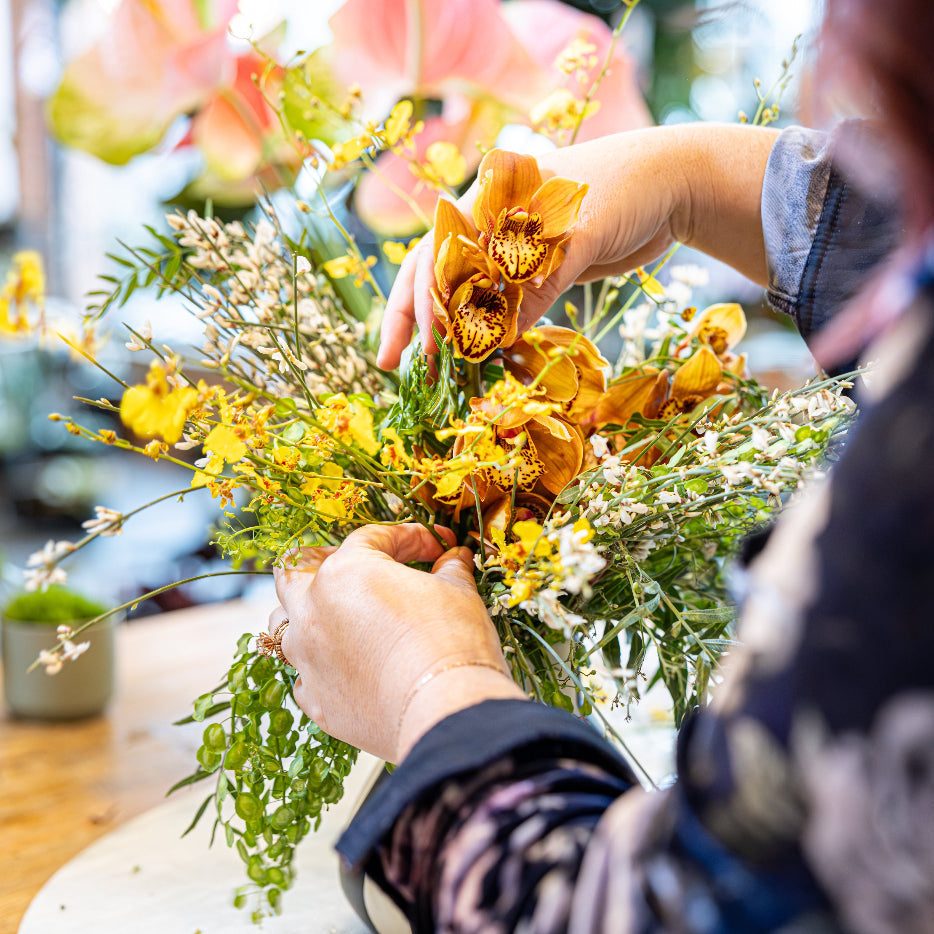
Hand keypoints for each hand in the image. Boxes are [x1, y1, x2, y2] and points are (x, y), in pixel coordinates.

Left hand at [269, 524, 524, 761]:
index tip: (438, 548)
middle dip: (323, 561)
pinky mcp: (315, 699)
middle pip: (293, 569)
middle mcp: (313, 610)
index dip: (411, 537)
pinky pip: (304, 673)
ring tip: (337, 615)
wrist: (446, 711)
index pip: (373, 538)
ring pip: (283, 623)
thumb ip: (450, 568)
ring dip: (306, 613)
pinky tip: (348, 665)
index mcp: (346, 571)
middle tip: (361, 568)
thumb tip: (454, 558)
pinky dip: (321, 664)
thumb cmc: (451, 643)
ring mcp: (307, 657)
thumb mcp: (458, 592)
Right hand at [377, 123, 779, 369]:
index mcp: (490, 198)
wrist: (674, 184)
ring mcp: (513, 246)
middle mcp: (491, 221)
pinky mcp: (537, 268)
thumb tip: (500, 337)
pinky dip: (484, 329)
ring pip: (464, 291)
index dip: (426, 301)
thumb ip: (538, 283)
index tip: (426, 346)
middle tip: (393, 366)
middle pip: (435, 271)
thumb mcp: (580, 235)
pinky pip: (500, 302)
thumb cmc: (626, 190)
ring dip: (445, 329)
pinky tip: (475, 356)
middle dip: (413, 319)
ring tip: (428, 371)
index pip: (439, 253)